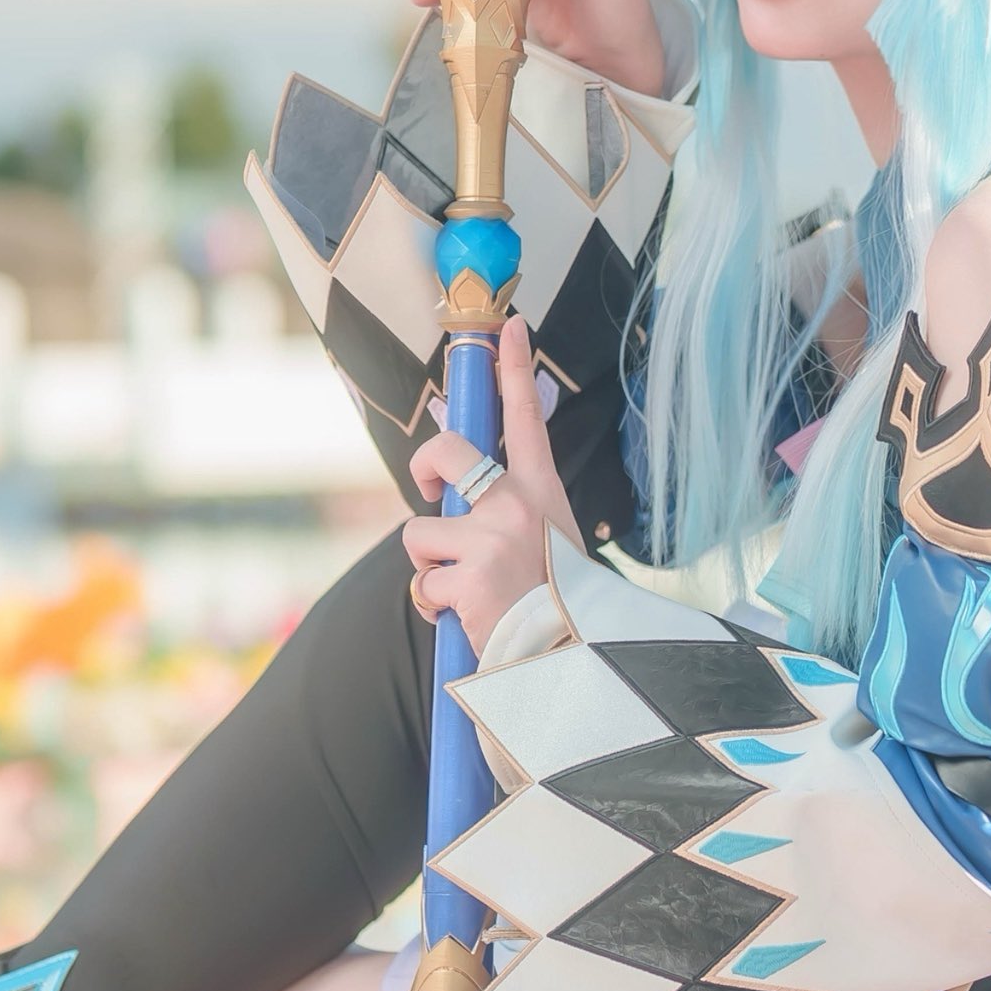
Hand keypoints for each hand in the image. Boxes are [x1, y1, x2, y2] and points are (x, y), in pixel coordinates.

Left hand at [402, 316, 580, 648]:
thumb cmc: (558, 603)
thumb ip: (506, 507)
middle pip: (445, 452)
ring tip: (470, 591)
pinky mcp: (466, 577)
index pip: (527, 417)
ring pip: (421, 533)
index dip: (514, 367)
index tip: (509, 326)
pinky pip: (424, 584)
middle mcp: (517, 505)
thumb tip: (454, 473)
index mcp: (543, 493)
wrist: (569, 664)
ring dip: (433, 567)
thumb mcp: (546, 541)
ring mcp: (490, 538)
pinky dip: (436, 606)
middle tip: (432, 493)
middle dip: (425, 469)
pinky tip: (470, 619)